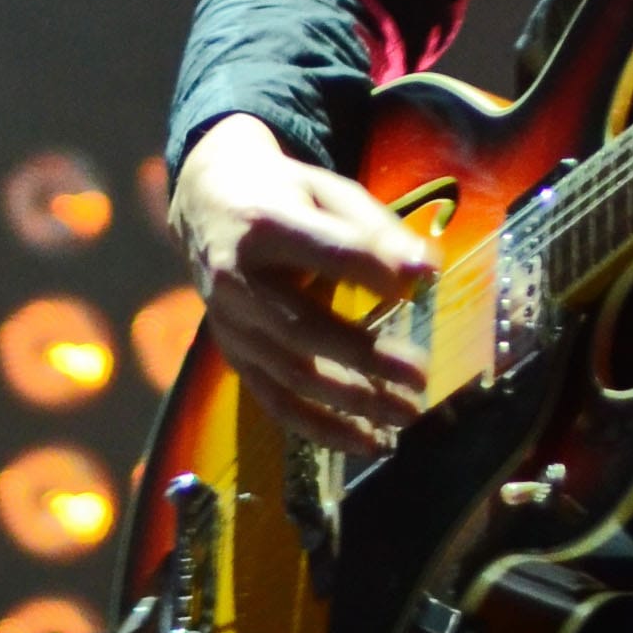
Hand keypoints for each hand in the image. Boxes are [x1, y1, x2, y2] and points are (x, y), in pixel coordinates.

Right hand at [168, 116, 434, 455]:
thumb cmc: (284, 195)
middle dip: (365, 356)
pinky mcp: (233, 355)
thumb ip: (373, 228)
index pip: (323, 251)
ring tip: (405, 414)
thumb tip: (423, 270)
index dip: (368, 270)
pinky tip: (365, 440)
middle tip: (419, 374)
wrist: (209, 205)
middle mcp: (237, 281)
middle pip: (303, 327)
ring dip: (351, 400)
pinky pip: (274, 401)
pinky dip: (320, 428)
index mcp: (262, 224)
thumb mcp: (326, 191)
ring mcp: (231, 325)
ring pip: (290, 374)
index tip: (414, 286)